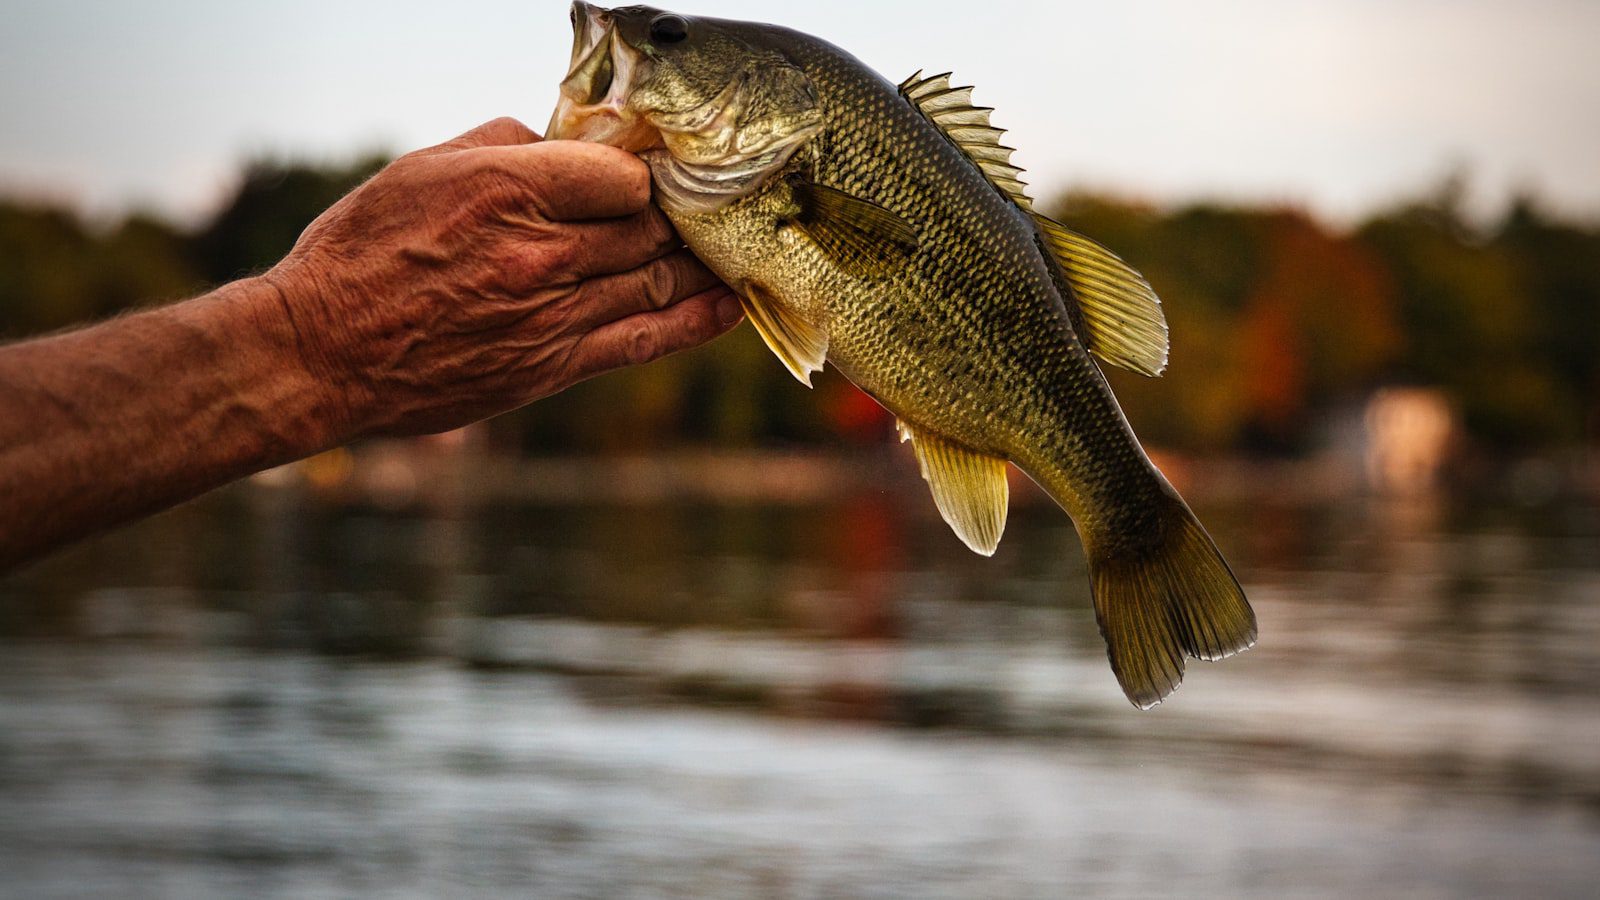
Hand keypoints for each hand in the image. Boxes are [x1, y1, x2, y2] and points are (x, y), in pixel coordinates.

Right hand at [263, 117, 741, 437]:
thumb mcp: (421, 169)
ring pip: (656, 278)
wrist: (322, 353)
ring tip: (730, 246)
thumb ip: (502, 144)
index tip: (649, 173)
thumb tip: (560, 141)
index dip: (642, 173)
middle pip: (649, 226)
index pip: (622, 174)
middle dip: (678, 214)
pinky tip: (729, 303)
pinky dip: (695, 321)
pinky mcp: (552, 366)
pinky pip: (645, 340)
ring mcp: (553, 314)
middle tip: (702, 207)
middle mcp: (542, 252)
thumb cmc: (361, 253)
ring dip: (698, 262)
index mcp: (509, 190)